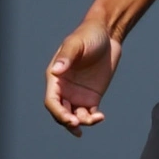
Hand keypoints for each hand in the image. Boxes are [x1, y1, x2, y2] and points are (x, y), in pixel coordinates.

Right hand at [44, 21, 122, 136]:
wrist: (107, 34)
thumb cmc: (88, 35)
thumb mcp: (77, 43)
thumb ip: (67, 56)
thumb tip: (56, 71)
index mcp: (55, 78)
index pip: (51, 101)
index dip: (57, 112)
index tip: (69, 119)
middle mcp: (64, 89)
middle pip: (61, 112)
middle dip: (68, 121)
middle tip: (79, 124)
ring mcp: (77, 94)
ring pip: (75, 116)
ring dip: (82, 122)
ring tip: (96, 119)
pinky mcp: (92, 96)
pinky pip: (89, 113)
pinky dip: (92, 118)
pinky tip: (100, 118)